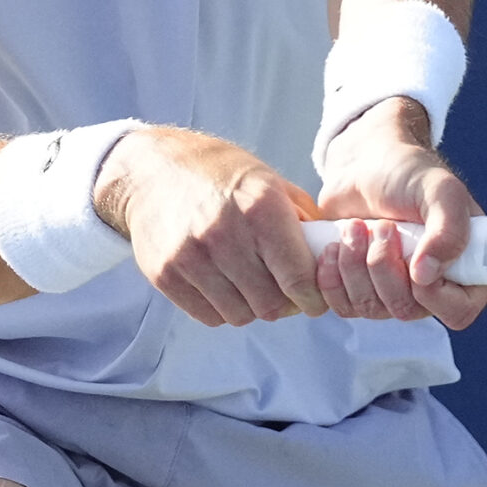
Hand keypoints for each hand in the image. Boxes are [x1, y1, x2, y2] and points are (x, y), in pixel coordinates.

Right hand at [94, 126, 326, 326]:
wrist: (153, 170)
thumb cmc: (222, 175)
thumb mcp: (270, 181)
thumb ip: (304, 219)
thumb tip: (334, 256)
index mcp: (261, 207)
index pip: (300, 277)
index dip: (314, 295)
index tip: (315, 297)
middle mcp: (225, 233)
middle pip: (271, 304)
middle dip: (284, 303)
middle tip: (284, 292)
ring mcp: (191, 256)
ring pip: (240, 315)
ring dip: (252, 307)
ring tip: (251, 284)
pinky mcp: (166, 274)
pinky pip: (209, 316)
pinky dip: (223, 308)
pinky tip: (224, 285)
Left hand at [312, 98, 486, 330]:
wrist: (365, 165)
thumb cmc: (409, 173)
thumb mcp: (439, 190)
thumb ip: (448, 229)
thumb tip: (426, 275)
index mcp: (464, 268)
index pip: (458, 312)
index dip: (434, 295)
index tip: (414, 258)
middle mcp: (431, 287)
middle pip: (405, 310)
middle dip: (384, 266)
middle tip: (383, 226)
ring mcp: (392, 292)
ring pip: (371, 309)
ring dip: (356, 265)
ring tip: (357, 227)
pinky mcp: (358, 289)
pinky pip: (343, 306)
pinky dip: (332, 277)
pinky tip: (334, 245)